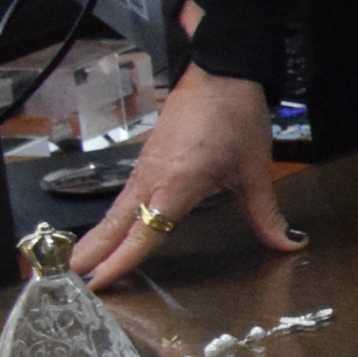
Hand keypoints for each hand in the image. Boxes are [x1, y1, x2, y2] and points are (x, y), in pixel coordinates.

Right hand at [70, 69, 299, 290]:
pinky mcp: (144, 163)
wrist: (218, 74)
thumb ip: (266, 214)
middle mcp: (152, 179)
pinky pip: (123, 199)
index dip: (122, 259)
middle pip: (116, 225)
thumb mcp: (256, 170)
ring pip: (115, 213)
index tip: (101, 281)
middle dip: (92, 254)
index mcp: (177, 183)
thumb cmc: (235, 116)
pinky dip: (110, 221)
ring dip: (96, 240)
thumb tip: (288, 243)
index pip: (146, 232)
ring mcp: (143, 170)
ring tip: (76, 267)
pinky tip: (106, 235)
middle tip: (68, 283)